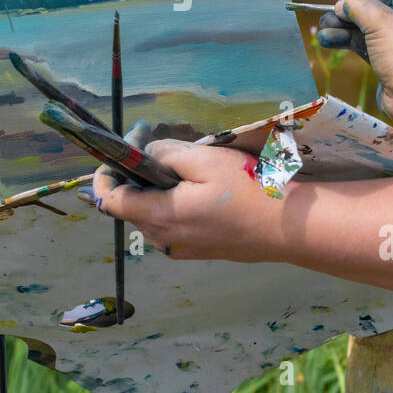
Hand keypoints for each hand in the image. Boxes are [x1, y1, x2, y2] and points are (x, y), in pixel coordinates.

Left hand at [88, 138, 287, 262]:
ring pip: (152, 213)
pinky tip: (198, 187)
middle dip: (135, 173)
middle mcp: (163, 239)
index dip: (104, 174)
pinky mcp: (196, 251)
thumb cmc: (247, 190)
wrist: (288, 227)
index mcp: (160, 217)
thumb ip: (166, 153)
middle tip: (154, 142)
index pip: (109, 201)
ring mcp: (180, 249)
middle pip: (131, 205)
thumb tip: (146, 154)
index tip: (117, 150)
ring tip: (184, 164)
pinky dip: (172, 202)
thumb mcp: (204, 160)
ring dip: (156, 188)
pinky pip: (171, 224)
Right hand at [316, 0, 392, 117]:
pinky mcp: (387, 64)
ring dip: (342, 28)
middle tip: (328, 15)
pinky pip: (364, 47)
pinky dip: (346, 41)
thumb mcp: (383, 22)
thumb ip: (360, 6)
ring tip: (323, 29)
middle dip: (349, 13)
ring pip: (366, 30)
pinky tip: (328, 39)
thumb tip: (344, 3)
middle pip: (375, 12)